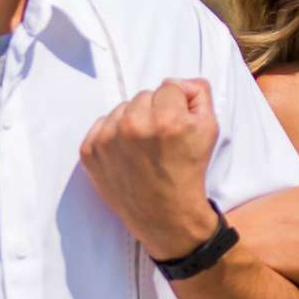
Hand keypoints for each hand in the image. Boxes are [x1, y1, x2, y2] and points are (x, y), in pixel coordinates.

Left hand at [79, 79, 219, 258]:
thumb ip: (200, 95)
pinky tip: (127, 153)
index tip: (178, 127)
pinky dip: (112, 135)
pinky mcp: (90, 152)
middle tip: (162, 140)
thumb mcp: (209, 131)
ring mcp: (108, 139)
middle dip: (155, 111)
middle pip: (145, 95)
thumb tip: (182, 82)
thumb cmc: (189, 172)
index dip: (178, 105)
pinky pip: (101, 124)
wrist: (166, 216)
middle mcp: (134, 126)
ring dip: (133, 121)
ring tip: (144, 148)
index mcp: (167, 119)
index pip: (170, 86)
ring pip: (122, 108)